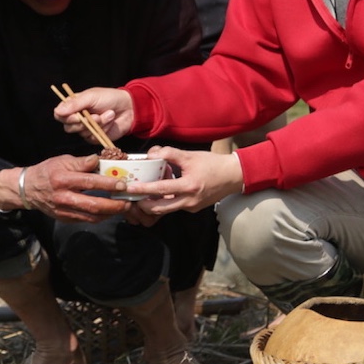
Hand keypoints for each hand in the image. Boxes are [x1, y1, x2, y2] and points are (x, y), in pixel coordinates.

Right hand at [0, 156, 126, 223]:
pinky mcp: (65, 218)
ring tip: (123, 207)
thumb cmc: (47, 171)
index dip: (108, 184)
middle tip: (128, 201)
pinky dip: (100, 217)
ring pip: (91, 216)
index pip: (90, 182)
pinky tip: (109, 212)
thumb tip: (98, 159)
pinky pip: (86, 220)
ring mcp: (64, 210)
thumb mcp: (62, 161)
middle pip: (93, 204)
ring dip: (110, 213)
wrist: (28, 189)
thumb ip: (81, 162)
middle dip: (114, 205)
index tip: (123, 184)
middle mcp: (64, 197)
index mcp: (63, 179)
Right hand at [54, 87, 134, 141]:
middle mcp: (77, 118)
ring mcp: (86, 128)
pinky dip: (103, 129)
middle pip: (69, 127)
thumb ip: (74, 104)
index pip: (60, 115)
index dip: (66, 118)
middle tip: (96, 115)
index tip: (77, 116)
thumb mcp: (91, 97)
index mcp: (74, 106)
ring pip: (83, 133)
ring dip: (98, 124)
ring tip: (108, 114)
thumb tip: (57, 110)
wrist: (129, 107)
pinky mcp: (95, 137)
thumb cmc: (110, 98)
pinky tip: (110, 122)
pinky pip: (93, 138)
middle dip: (84, 122)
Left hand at [120, 146, 243, 214]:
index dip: (144, 189)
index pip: (161, 189)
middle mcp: (189, 201)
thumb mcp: (190, 155)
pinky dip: (164, 201)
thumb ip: (169, 153)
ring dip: (153, 203)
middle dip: (143, 205)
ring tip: (142, 193)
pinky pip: (174, 207)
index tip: (130, 188)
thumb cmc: (212, 164)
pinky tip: (159, 191)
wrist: (233, 176)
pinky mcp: (193, 208)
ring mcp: (191, 207)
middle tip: (132, 196)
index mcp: (189, 186)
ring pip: (166, 209)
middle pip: (159, 209)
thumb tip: (151, 154)